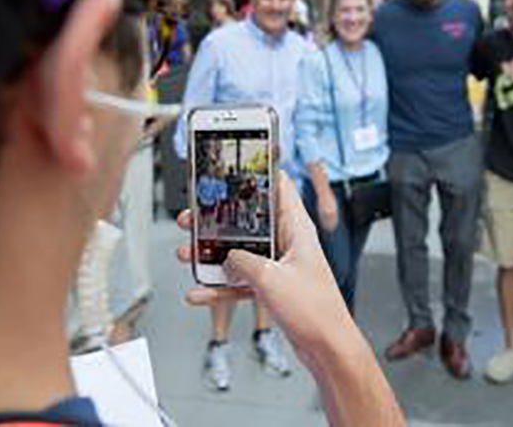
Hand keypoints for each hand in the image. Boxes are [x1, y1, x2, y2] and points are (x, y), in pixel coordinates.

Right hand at [176, 172, 350, 354]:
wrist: (326, 348)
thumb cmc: (315, 310)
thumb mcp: (270, 278)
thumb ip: (242, 261)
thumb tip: (226, 257)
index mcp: (296, 229)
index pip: (279, 187)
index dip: (258, 172)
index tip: (234, 165)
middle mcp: (287, 242)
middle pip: (247, 221)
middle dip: (218, 220)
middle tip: (193, 216)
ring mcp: (278, 265)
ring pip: (239, 252)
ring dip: (211, 254)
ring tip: (186, 252)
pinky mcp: (272, 286)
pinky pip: (239, 280)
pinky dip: (219, 286)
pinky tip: (198, 293)